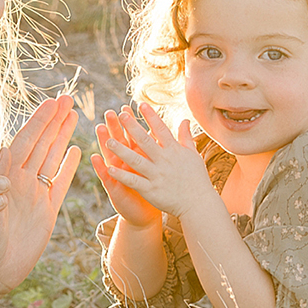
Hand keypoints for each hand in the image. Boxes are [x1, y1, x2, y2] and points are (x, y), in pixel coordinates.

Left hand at [0, 94, 79, 298]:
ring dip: (62, 137)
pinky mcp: (47, 211)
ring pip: (52, 158)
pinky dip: (69, 168)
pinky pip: (60, 184)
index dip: (39, 122)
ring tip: (73, 115)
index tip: (52, 103)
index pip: (25, 142)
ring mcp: (35, 194)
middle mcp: (21, 181)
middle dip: (53, 121)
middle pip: (41, 144)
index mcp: (5, 177)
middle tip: (67, 98)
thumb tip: (2, 149)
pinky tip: (77, 151)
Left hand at [94, 101, 211, 227]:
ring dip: (121, 150)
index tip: (141, 103)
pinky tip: (109, 168)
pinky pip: (134, 181)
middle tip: (120, 115)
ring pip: (136, 160)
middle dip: (132, 127)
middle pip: (145, 141)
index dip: (151, 116)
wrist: (198, 204)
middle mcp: (164, 161)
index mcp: (174, 150)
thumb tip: (184, 119)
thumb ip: (186, 136)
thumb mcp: (193, 155)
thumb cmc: (196, 178)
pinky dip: (122, 175)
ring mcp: (157, 175)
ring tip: (108, 140)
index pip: (161, 129)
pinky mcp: (151, 190)